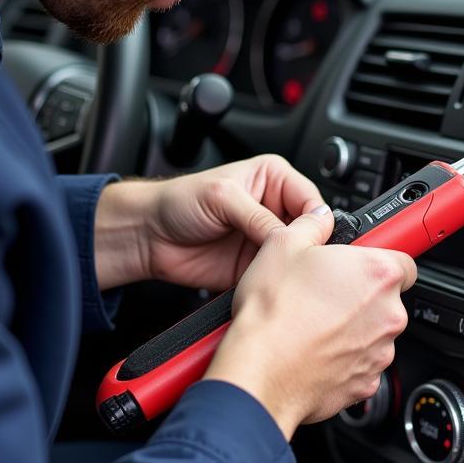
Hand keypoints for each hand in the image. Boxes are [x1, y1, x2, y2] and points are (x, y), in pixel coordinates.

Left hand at [92, 155, 322, 290]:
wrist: (148, 236)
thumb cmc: (179, 202)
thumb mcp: (223, 197)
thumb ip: (260, 215)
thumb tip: (296, 230)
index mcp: (274, 179)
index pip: (311, 200)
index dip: (315, 220)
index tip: (313, 238)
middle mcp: (274, 209)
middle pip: (309, 230)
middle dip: (308, 245)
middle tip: (301, 259)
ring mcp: (265, 239)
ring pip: (296, 256)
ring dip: (293, 265)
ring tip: (285, 272)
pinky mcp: (256, 267)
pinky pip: (277, 277)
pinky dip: (276, 282)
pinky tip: (272, 283)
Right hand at [203, 207, 417, 440]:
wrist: (260, 373)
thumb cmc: (273, 314)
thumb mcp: (283, 244)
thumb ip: (313, 223)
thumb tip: (320, 218)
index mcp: (378, 273)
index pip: (404, 258)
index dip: (381, 257)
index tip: (368, 260)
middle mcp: (388, 314)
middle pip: (387, 296)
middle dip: (361, 293)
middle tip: (326, 290)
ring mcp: (380, 352)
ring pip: (373, 332)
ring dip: (353, 326)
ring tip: (313, 321)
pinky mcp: (366, 384)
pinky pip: (361, 363)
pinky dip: (344, 357)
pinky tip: (314, 348)